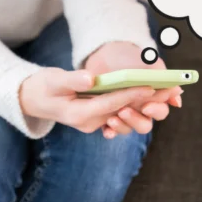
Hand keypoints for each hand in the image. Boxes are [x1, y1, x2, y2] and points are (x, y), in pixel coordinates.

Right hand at [18, 67, 153, 133]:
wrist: (34, 99)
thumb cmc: (43, 86)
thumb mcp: (54, 79)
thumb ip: (72, 80)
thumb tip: (91, 79)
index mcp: (79, 114)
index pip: (110, 104)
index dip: (130, 95)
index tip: (149, 87)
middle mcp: (90, 122)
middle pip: (122, 111)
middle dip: (145, 102)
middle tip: (167, 91)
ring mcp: (94, 122)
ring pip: (124, 114)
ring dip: (143, 104)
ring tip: (164, 92)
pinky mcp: (98, 118)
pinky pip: (119, 112)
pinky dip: (134, 103)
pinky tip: (151, 96)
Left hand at [86, 41, 183, 138]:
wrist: (105, 55)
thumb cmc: (131, 58)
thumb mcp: (148, 63)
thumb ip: (163, 78)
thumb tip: (177, 99)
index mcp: (153, 98)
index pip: (161, 111)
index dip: (156, 110)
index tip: (147, 106)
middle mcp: (140, 110)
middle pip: (145, 125)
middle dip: (137, 120)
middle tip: (125, 110)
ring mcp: (124, 115)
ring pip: (128, 129)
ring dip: (123, 126)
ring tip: (112, 117)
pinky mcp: (107, 118)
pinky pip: (110, 132)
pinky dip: (110, 132)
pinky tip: (106, 129)